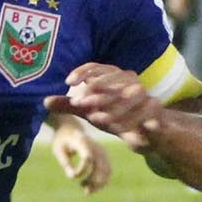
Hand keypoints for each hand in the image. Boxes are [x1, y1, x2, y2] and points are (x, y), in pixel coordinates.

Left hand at [44, 62, 162, 149]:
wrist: (146, 134)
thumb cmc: (116, 117)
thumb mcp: (90, 111)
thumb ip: (70, 106)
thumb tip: (44, 101)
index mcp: (114, 77)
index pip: (99, 67)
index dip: (84, 71)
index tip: (69, 82)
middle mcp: (132, 82)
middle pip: (116, 77)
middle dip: (96, 90)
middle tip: (79, 104)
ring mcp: (147, 95)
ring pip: (132, 94)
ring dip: (113, 105)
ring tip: (95, 117)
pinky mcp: (157, 111)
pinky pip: (148, 111)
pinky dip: (135, 119)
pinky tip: (120, 128)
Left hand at [48, 113, 111, 193]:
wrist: (71, 129)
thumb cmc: (62, 140)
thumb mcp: (58, 149)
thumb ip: (65, 162)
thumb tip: (71, 177)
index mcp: (83, 142)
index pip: (87, 158)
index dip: (81, 170)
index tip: (72, 176)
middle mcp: (96, 146)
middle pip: (100, 166)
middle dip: (93, 181)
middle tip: (83, 189)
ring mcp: (102, 151)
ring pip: (107, 171)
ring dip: (99, 184)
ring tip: (86, 191)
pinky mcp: (105, 156)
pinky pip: (108, 171)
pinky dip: (102, 181)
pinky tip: (91, 186)